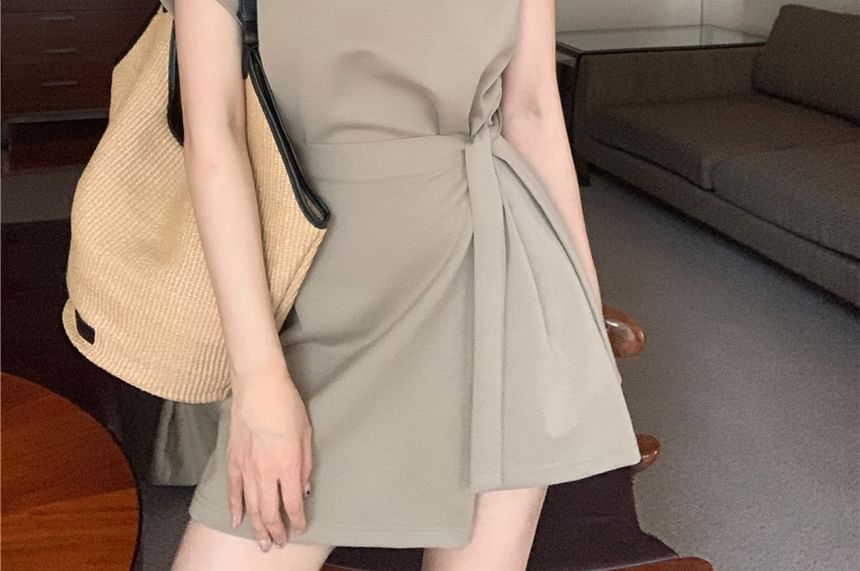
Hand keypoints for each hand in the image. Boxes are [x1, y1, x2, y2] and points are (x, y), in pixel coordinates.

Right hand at [226, 363, 312, 551]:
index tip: (300, 527)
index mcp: (288, 465)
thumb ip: (306, 464)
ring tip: (261, 542)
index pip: (292, 504)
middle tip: (278, 544)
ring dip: (256, 527)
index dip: (296, 520)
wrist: (258, 385)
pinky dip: (234, 507)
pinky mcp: (232, 458)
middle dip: (275, 531)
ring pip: (250, 506)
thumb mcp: (306, 433)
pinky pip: (232, 490)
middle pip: (269, 511)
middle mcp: (266, 470)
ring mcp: (246, 466)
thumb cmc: (286, 404)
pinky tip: (237, 520)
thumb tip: (303, 487)